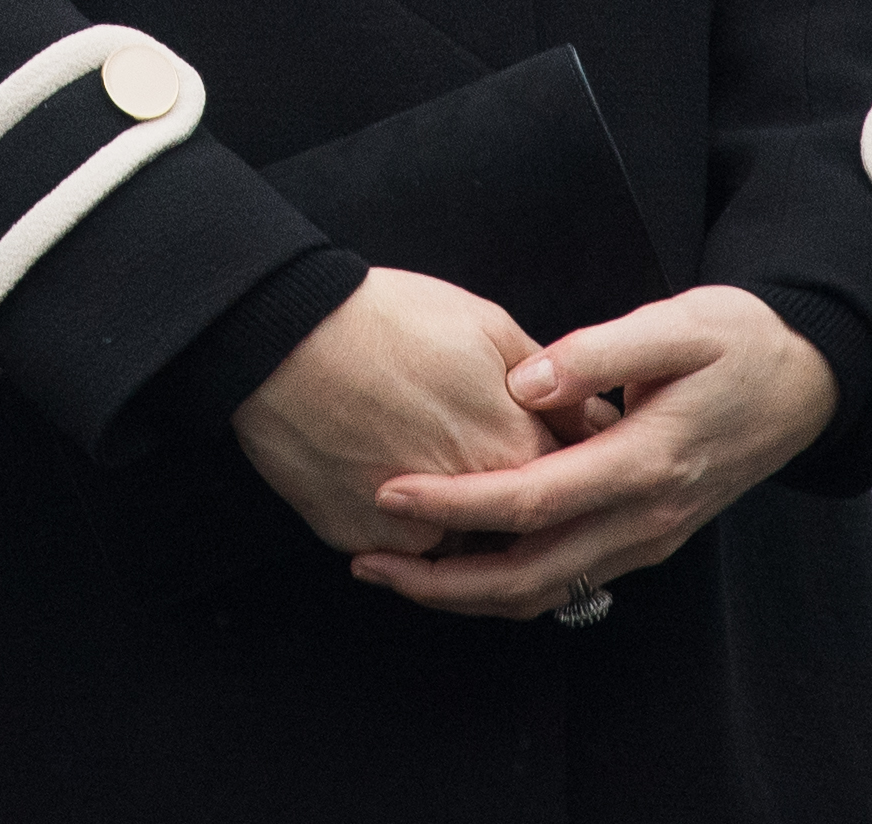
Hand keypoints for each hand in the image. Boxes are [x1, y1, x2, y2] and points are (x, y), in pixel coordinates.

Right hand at [229, 266, 564, 556]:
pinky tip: (386, 471)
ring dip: (465, 523)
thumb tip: (583, 414)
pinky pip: (402, 551)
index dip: (572, 461)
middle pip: (522, 526)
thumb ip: (549, 380)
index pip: (574, 478)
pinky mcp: (367, 545)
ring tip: (432, 463)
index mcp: (517, 450)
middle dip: (522, 501)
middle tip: (495, 463)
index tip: (563, 448)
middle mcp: (478, 509)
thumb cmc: (390, 321)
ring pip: (463, 546)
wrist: (289, 338)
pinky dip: (404, 525)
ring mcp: (419, 536)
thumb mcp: (487, 325)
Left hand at [348, 284, 839, 617]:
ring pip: (546, 590)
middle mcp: (645, 518)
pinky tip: (465, 556)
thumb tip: (523, 385)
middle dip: (441, 578)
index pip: (532, 502)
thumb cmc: (738, 341)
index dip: (456, 501)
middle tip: (367, 558)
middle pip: (529, 574)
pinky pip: (569, 578)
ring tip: (397, 569)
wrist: (806, 380)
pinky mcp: (648, 537)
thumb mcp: (675, 324)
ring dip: (468, 591)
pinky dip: (510, 580)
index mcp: (645, 462)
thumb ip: (597, 353)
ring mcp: (649, 537)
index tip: (391, 491)